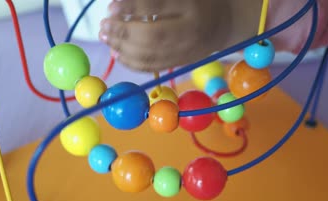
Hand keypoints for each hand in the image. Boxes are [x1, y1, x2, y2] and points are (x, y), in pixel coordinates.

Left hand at [99, 0, 259, 71]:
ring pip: (150, 55)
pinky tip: (116, 52)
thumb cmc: (198, 1)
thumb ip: (152, 0)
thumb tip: (120, 5)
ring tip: (105, 36)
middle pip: (152, 36)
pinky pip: (152, 66)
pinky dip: (131, 62)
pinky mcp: (180, 63)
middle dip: (123, 32)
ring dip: (122, 48)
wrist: (224, 24)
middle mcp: (189, 31)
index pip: (157, 6)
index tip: (111, 8)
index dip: (132, 7)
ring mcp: (185, 51)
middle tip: (103, 25)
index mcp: (191, 6)